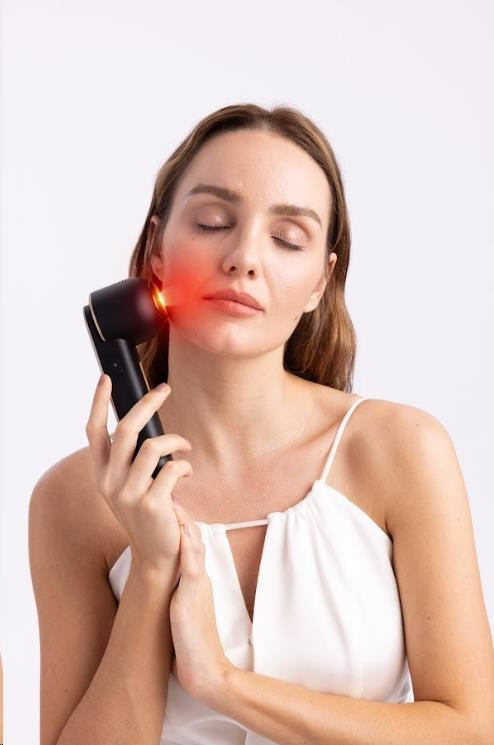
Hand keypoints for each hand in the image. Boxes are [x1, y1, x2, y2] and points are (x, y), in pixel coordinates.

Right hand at [85, 375, 192, 576]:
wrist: (157, 553)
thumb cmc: (149, 510)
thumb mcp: (131, 483)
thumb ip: (131, 457)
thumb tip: (146, 419)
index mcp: (102, 473)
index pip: (94, 431)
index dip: (98, 403)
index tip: (106, 379)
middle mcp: (110, 482)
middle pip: (126, 429)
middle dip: (147, 404)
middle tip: (164, 389)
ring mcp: (129, 494)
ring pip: (153, 446)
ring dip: (175, 441)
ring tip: (184, 447)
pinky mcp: (151, 504)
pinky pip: (172, 468)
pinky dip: (185, 466)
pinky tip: (187, 473)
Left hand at [168, 499, 234, 699]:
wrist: (205, 669)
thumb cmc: (191, 642)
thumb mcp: (185, 606)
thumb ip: (181, 587)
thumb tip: (169, 577)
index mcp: (196, 578)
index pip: (189, 541)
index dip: (179, 520)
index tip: (168, 500)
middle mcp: (199, 576)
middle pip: (192, 537)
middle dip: (181, 513)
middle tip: (169, 488)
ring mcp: (197, 585)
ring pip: (194, 546)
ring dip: (185, 523)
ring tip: (173, 500)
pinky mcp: (193, 597)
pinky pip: (192, 568)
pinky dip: (188, 548)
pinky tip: (182, 532)